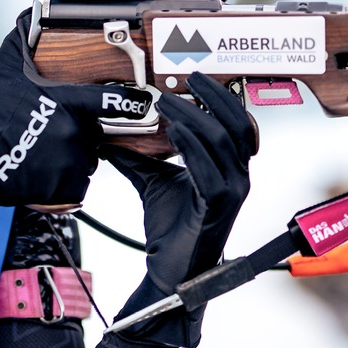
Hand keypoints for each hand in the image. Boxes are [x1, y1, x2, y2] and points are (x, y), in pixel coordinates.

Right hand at [0, 9, 152, 212]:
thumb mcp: (5, 68)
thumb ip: (23, 37)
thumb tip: (29, 13)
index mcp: (68, 103)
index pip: (115, 100)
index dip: (133, 101)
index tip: (143, 102)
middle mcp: (74, 132)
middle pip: (95, 134)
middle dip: (79, 133)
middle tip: (50, 132)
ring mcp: (70, 161)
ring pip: (87, 161)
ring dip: (72, 159)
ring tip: (43, 154)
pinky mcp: (62, 187)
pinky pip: (77, 187)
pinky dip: (65, 184)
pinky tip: (43, 173)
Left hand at [107, 72, 255, 347]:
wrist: (170, 269)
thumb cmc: (171, 226)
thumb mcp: (152, 181)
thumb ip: (138, 158)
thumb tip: (109, 138)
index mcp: (230, 168)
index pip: (239, 124)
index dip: (223, 98)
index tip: (197, 78)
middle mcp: (238, 178)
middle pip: (238, 126)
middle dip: (214, 98)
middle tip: (189, 79)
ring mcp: (232, 193)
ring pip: (223, 144)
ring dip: (194, 117)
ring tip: (167, 103)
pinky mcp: (217, 208)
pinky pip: (210, 172)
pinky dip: (192, 148)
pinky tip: (176, 132)